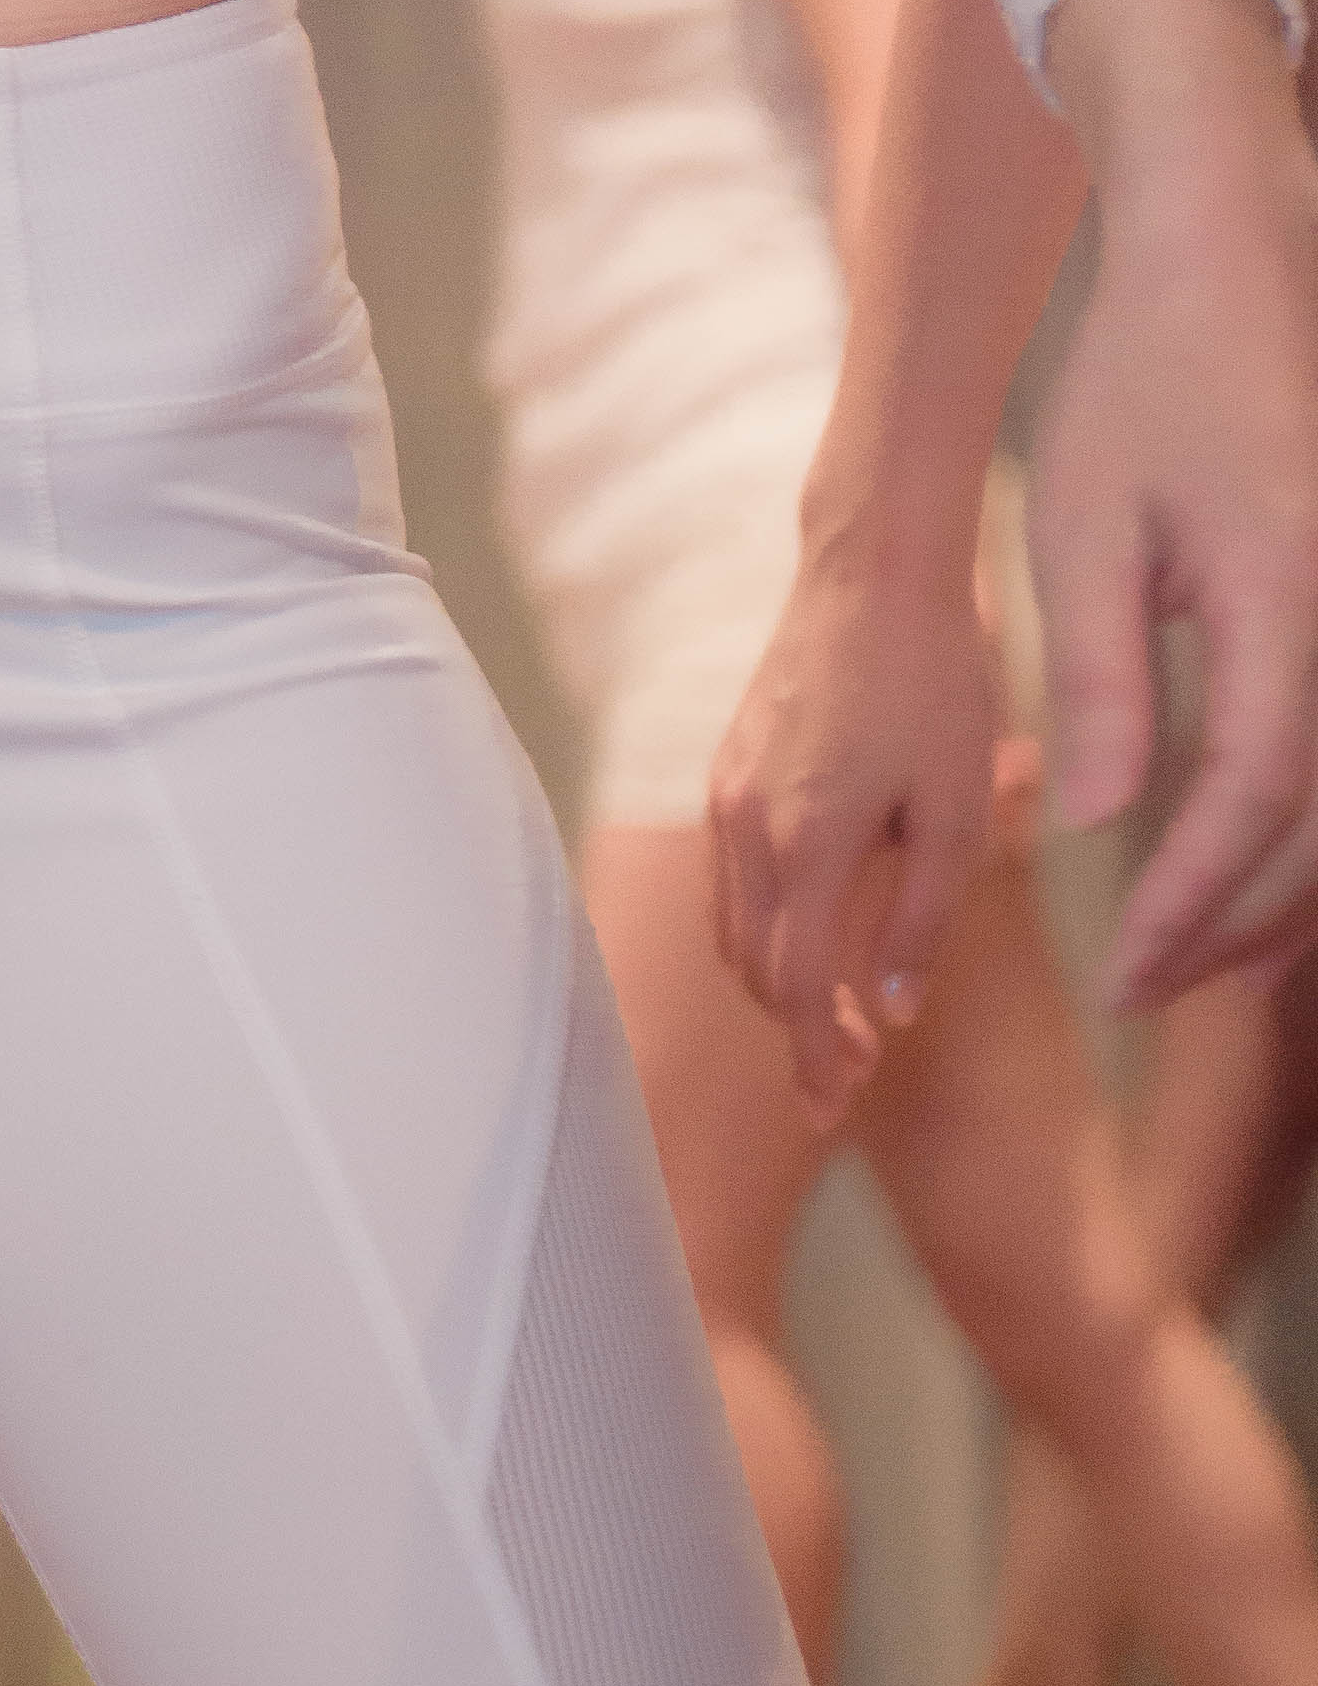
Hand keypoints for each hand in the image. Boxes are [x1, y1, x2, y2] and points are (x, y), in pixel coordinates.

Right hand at [709, 527, 1008, 1119]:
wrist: (872, 574)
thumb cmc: (935, 686)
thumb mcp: (959, 812)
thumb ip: (923, 918)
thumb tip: (894, 1003)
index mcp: (807, 844)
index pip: (796, 985)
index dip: (813, 1056)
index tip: (830, 1110)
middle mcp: (748, 826)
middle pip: (752, 965)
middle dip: (794, 1029)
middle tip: (850, 1073)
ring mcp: (727, 793)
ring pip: (733, 923)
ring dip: (776, 979)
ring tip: (835, 1012)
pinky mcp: (727, 764)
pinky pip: (731, 874)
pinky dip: (763, 924)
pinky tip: (812, 926)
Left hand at [1027, 125, 1317, 1007]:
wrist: (1237, 266)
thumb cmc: (1146, 377)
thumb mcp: (1087, 519)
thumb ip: (1104, 674)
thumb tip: (1099, 822)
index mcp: (1288, 596)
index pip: (1258, 795)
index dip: (1194, 900)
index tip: (1124, 976)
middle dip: (1233, 925)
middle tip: (1140, 990)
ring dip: (1280, 896)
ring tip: (1190, 958)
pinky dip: (1304, 832)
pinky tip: (1243, 872)